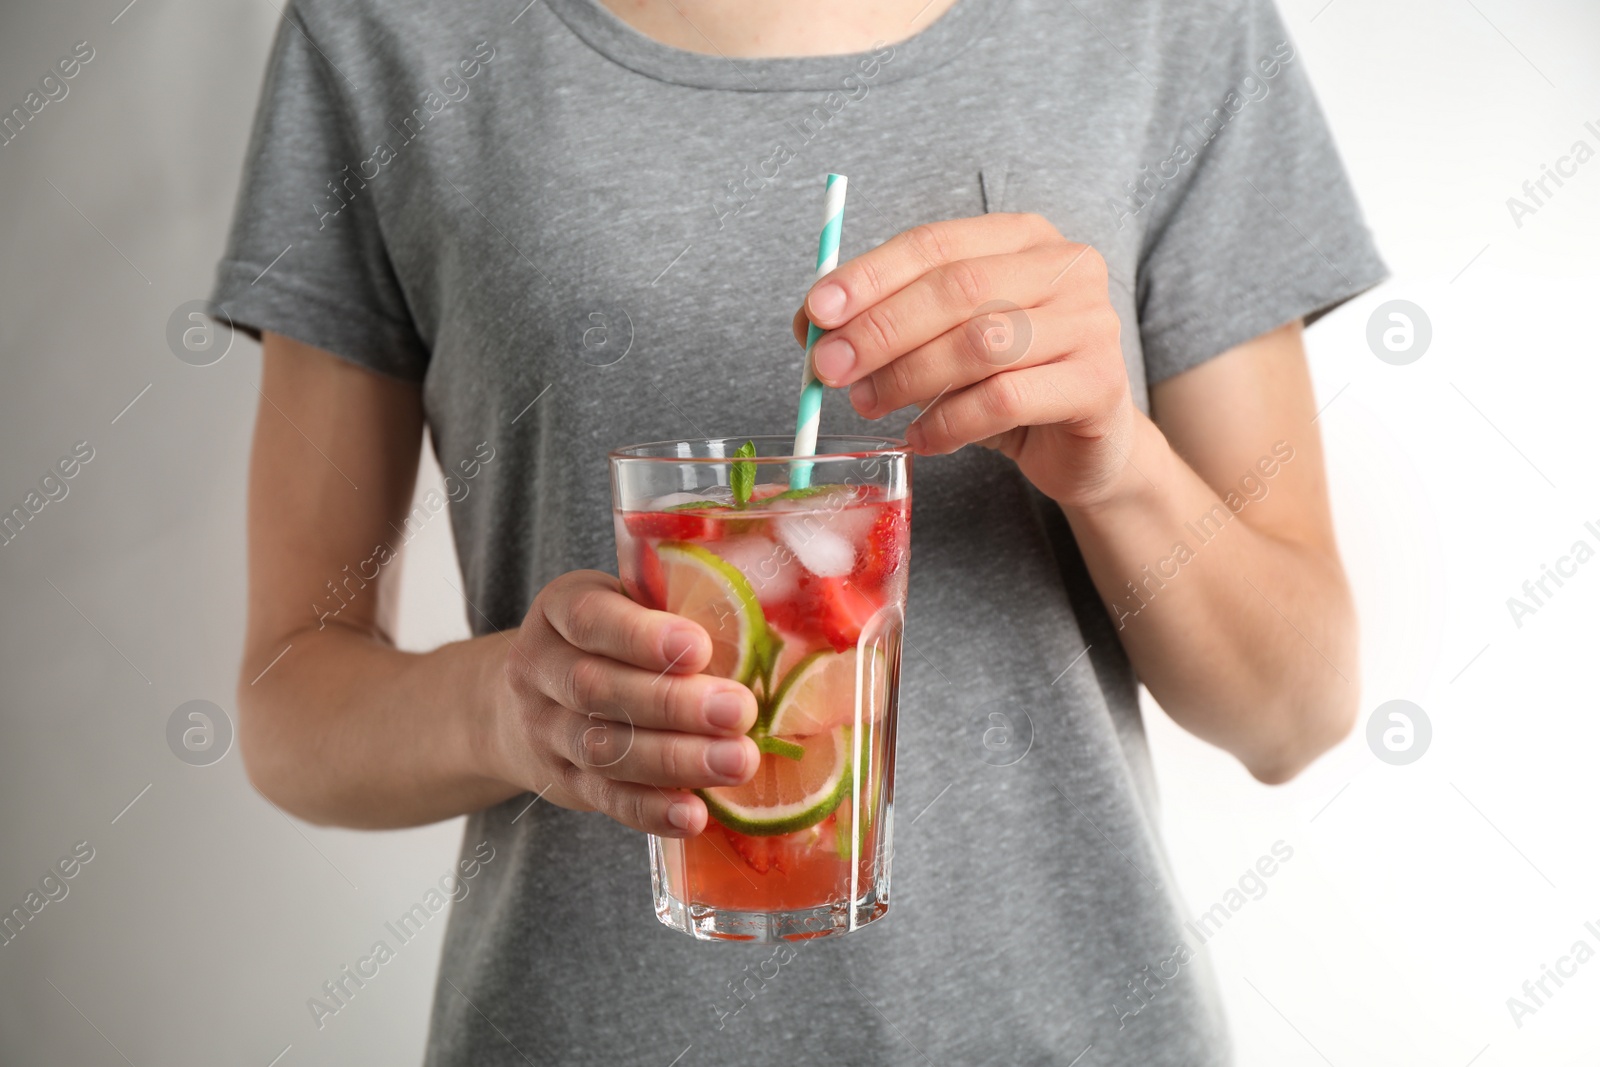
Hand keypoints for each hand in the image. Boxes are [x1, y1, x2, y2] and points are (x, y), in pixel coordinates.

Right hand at [488, 570, 758, 836]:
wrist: (519, 704)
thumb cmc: (603, 642)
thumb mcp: (620, 605)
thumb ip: (666, 605)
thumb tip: (750, 614)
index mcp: (558, 613)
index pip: (590, 619)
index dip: (642, 636)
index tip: (700, 648)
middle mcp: (540, 670)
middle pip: (597, 690)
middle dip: (673, 704)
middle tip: (739, 711)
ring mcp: (546, 732)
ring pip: (604, 750)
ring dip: (675, 760)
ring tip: (737, 762)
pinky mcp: (565, 782)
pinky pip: (607, 799)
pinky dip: (652, 810)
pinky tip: (694, 815)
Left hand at [793, 213, 1137, 507]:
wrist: (1085, 444)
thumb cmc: (1007, 383)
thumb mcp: (941, 341)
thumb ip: (884, 321)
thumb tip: (808, 323)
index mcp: (1023, 237)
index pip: (935, 244)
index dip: (871, 276)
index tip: (817, 311)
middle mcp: (1067, 267)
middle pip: (957, 288)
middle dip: (880, 329)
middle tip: (828, 368)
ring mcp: (1092, 323)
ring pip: (980, 343)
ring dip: (908, 377)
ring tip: (869, 404)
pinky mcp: (1099, 384)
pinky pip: (1004, 400)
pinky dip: (948, 423)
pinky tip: (920, 438)